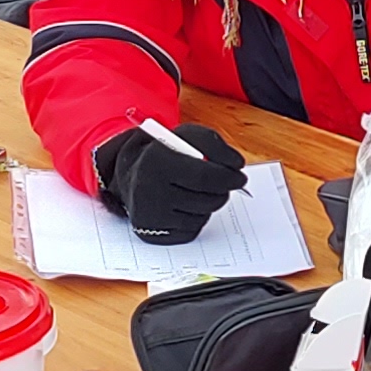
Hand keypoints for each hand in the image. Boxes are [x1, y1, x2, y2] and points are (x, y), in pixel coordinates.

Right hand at [98, 121, 247, 242]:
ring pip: (202, 217)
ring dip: (209, 204)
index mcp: (155, 161)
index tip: (240, 177)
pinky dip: (196, 218)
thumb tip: (236, 165)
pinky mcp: (151, 233)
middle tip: (225, 183)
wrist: (131, 173)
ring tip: (197, 190)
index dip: (228, 178)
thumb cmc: (165, 153)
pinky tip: (185, 204)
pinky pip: (191, 230)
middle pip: (207, 200)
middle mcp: (149, 189)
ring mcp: (149, 214)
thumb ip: (214, 144)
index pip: (204, 176)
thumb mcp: (187, 137)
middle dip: (223, 192)